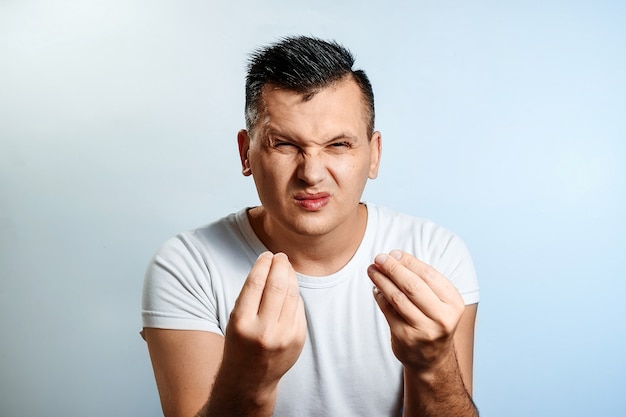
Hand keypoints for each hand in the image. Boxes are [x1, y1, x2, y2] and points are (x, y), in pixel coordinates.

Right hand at [222, 252, 306, 388]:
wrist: (250, 379)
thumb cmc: (241, 343)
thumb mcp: (236, 320)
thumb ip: (252, 295)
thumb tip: (272, 266)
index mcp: (242, 322)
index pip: (255, 283)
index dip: (263, 265)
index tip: (267, 255)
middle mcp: (263, 330)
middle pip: (277, 286)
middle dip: (281, 266)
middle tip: (280, 256)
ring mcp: (283, 336)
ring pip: (291, 294)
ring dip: (291, 276)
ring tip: (287, 267)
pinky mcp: (298, 339)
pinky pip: (299, 308)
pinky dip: (295, 295)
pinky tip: (290, 289)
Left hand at [367, 250, 464, 371]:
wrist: (432, 358)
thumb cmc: (433, 320)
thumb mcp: (439, 301)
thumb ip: (422, 280)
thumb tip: (394, 256)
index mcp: (454, 303)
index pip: (428, 275)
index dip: (408, 261)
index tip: (393, 253)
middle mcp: (442, 317)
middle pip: (412, 285)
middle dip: (392, 268)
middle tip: (379, 258)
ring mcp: (423, 329)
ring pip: (397, 297)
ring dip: (381, 280)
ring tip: (372, 270)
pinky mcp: (405, 337)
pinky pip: (388, 310)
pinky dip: (379, 296)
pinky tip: (375, 288)